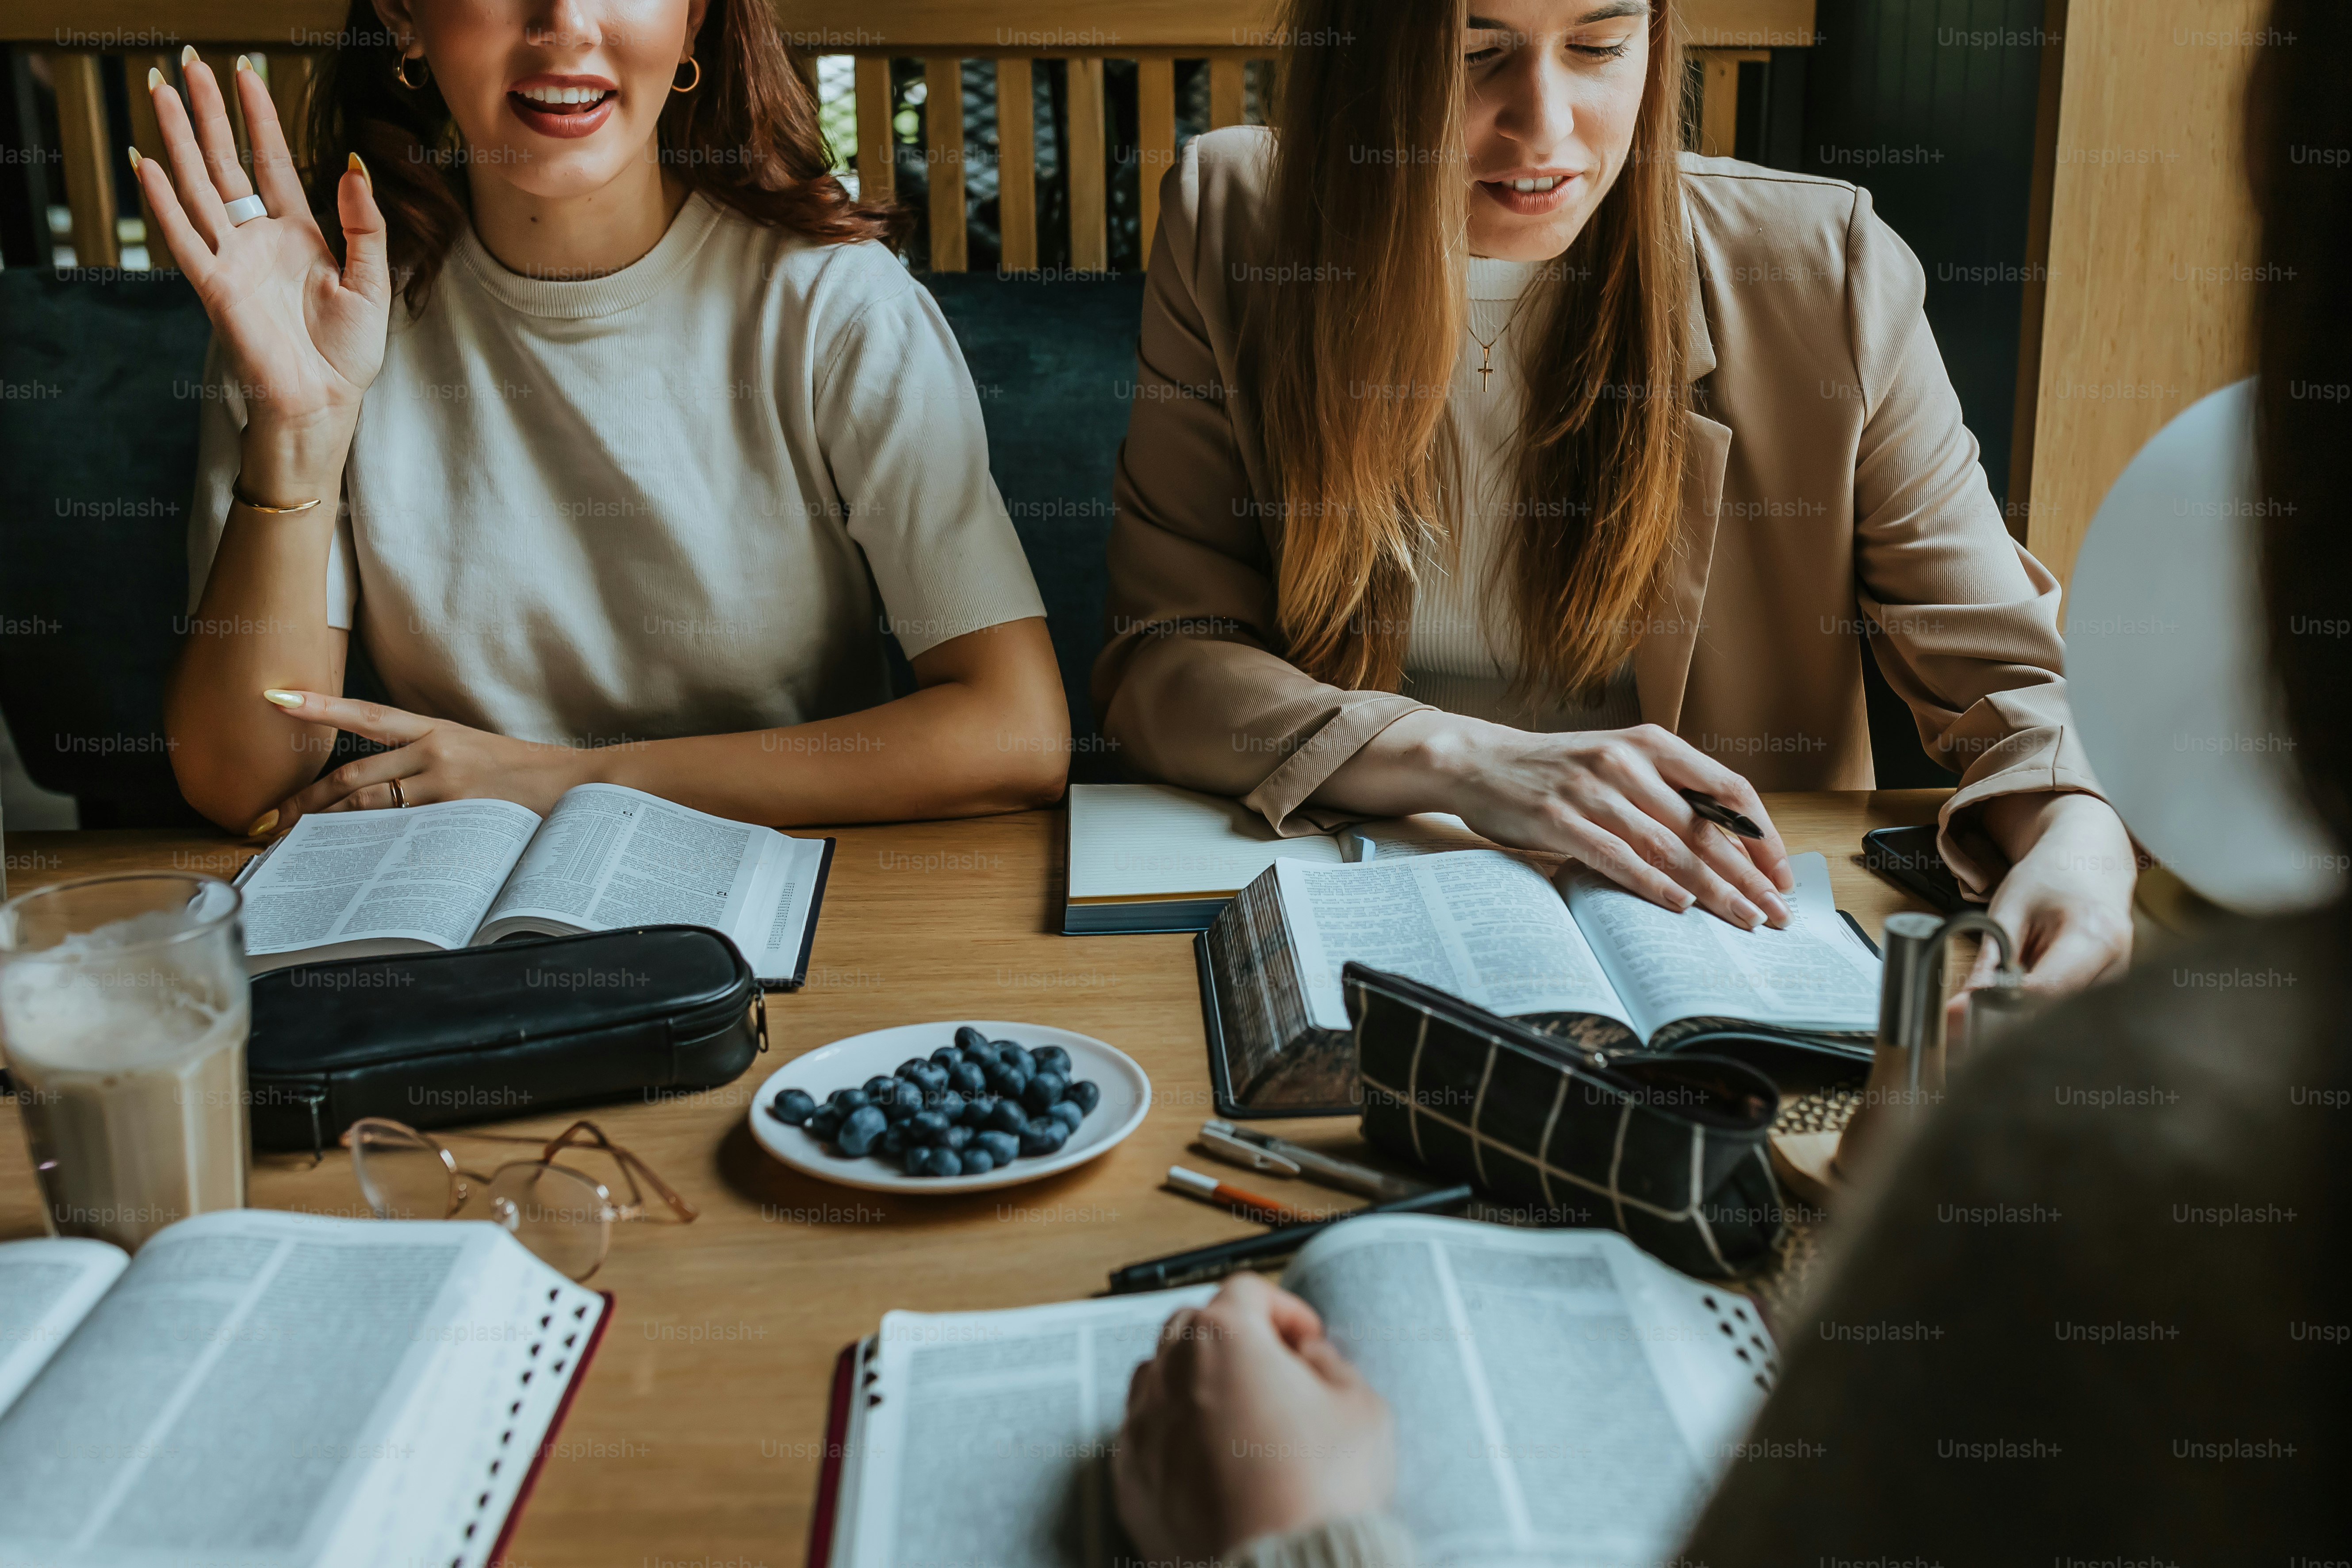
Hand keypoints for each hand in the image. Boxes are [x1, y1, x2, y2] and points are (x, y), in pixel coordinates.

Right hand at [131, 54, 388, 492]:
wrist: (327, 401)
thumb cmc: (349, 352)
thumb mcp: (372, 281)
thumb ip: (364, 226)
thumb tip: (354, 167)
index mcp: (298, 233)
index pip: (271, 160)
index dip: (259, 117)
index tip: (247, 73)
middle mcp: (258, 239)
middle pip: (225, 161)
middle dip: (207, 113)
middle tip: (187, 64)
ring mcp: (232, 259)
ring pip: (198, 185)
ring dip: (177, 140)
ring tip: (160, 92)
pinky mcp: (215, 287)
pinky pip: (182, 236)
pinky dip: (163, 201)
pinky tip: (146, 164)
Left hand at [254, 691, 596, 834]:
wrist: (576, 787)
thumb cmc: (523, 775)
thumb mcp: (471, 752)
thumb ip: (423, 763)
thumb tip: (370, 794)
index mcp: (437, 729)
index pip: (367, 714)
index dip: (319, 706)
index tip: (274, 696)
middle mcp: (436, 750)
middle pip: (352, 774)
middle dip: (307, 801)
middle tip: (273, 820)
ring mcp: (446, 784)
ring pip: (369, 805)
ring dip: (329, 827)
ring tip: (298, 843)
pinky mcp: (457, 815)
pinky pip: (400, 833)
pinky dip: (372, 846)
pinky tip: (352, 860)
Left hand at [1114, 1273, 1395, 1562]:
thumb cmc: (1322, 1493)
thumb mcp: (1362, 1411)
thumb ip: (1333, 1366)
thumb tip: (1310, 1355)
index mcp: (1226, 1339)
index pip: (1247, 1290)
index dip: (1284, 1308)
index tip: (1306, 1340)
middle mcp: (1172, 1372)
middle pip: (1193, 1325)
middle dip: (1233, 1337)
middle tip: (1272, 1372)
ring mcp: (1142, 1426)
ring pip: (1158, 1376)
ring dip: (1193, 1381)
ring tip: (1236, 1416)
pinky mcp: (1129, 1479)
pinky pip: (1143, 1435)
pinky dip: (1171, 1436)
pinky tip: (1207, 1463)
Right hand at [1372, 714, 1795, 928]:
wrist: (1478, 760)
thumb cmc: (1556, 771)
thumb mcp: (1618, 765)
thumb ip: (1665, 794)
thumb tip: (1726, 848)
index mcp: (1651, 743)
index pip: (1728, 790)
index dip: (1762, 836)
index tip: (1782, 875)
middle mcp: (1626, 762)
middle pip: (1705, 827)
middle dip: (1748, 877)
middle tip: (1776, 914)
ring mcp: (1592, 790)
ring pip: (1668, 846)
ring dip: (1712, 889)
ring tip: (1742, 920)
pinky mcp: (1557, 819)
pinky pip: (1617, 856)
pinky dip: (1652, 884)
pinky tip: (1679, 906)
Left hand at [1951, 792, 2136, 1029]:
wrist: (2090, 858)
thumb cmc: (2050, 876)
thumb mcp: (2008, 911)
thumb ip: (1987, 964)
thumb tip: (1959, 1011)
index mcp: (2094, 936)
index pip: (2045, 992)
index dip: (2000, 1010)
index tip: (1963, 1018)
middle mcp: (2116, 964)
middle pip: (2056, 1013)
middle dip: (2008, 1025)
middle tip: (1965, 1028)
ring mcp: (2119, 980)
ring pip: (2062, 1019)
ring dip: (2022, 1021)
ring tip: (1989, 1010)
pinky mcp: (2111, 989)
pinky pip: (2069, 1011)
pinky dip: (2038, 1011)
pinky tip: (2018, 1000)